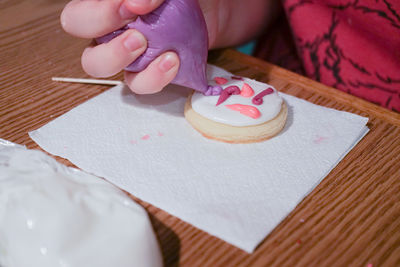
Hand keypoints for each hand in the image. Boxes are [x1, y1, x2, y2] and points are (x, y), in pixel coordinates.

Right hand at [61, 0, 276, 93]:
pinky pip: (138, 83)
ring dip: (117, 58)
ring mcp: (125, 51)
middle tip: (135, 33)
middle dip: (98, 25)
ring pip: (97, 64)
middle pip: (77, 28)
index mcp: (106, 2)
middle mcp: (108, 24)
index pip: (81, 10)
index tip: (135, 5)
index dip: (101, 11)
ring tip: (145, 45)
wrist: (212, 9)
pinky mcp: (147, 72)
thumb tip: (137, 2)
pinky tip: (172, 61)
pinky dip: (152, 77)